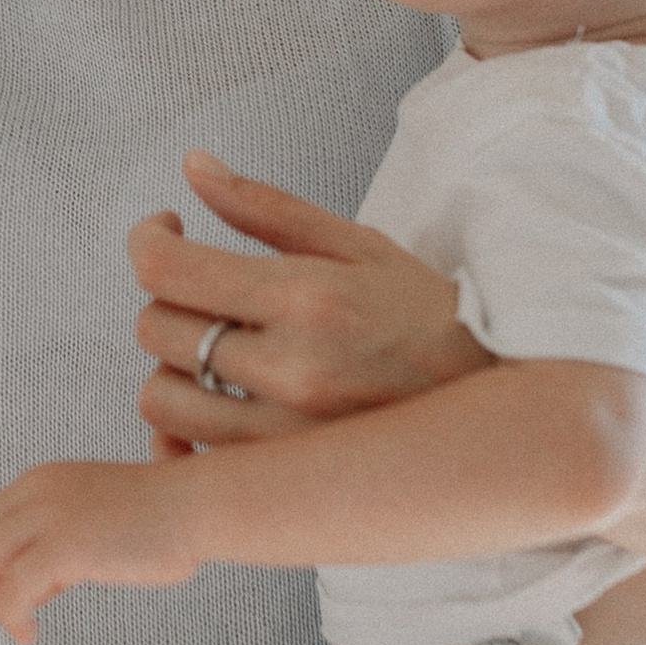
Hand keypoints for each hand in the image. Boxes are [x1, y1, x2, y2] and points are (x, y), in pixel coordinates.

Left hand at [0, 459, 208, 644]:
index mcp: (43, 481)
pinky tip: (29, 635)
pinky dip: (10, 618)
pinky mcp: (65, 546)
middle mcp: (38, 491)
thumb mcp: (95, 513)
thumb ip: (64, 535)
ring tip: (16, 627)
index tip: (7, 594)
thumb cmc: (164, 518)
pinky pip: (12, 590)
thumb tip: (44, 580)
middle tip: (2, 616)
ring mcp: (50, 516)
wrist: (198, 506)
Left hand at [130, 153, 487, 454]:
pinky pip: (188, 456)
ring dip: (173, 362)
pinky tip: (210, 404)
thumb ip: (265, 207)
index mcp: (307, 297)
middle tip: (204, 286)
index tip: (166, 229)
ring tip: (214, 346)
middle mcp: (290, 369)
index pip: (168, 268)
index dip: (147, 240)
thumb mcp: (358, 244)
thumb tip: (193, 166)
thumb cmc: (427, 317)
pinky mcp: (283, 478)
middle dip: (166, 296)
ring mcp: (283, 434)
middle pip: (156, 327)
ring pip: (159, 395)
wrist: (498, 410)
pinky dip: (180, 431)